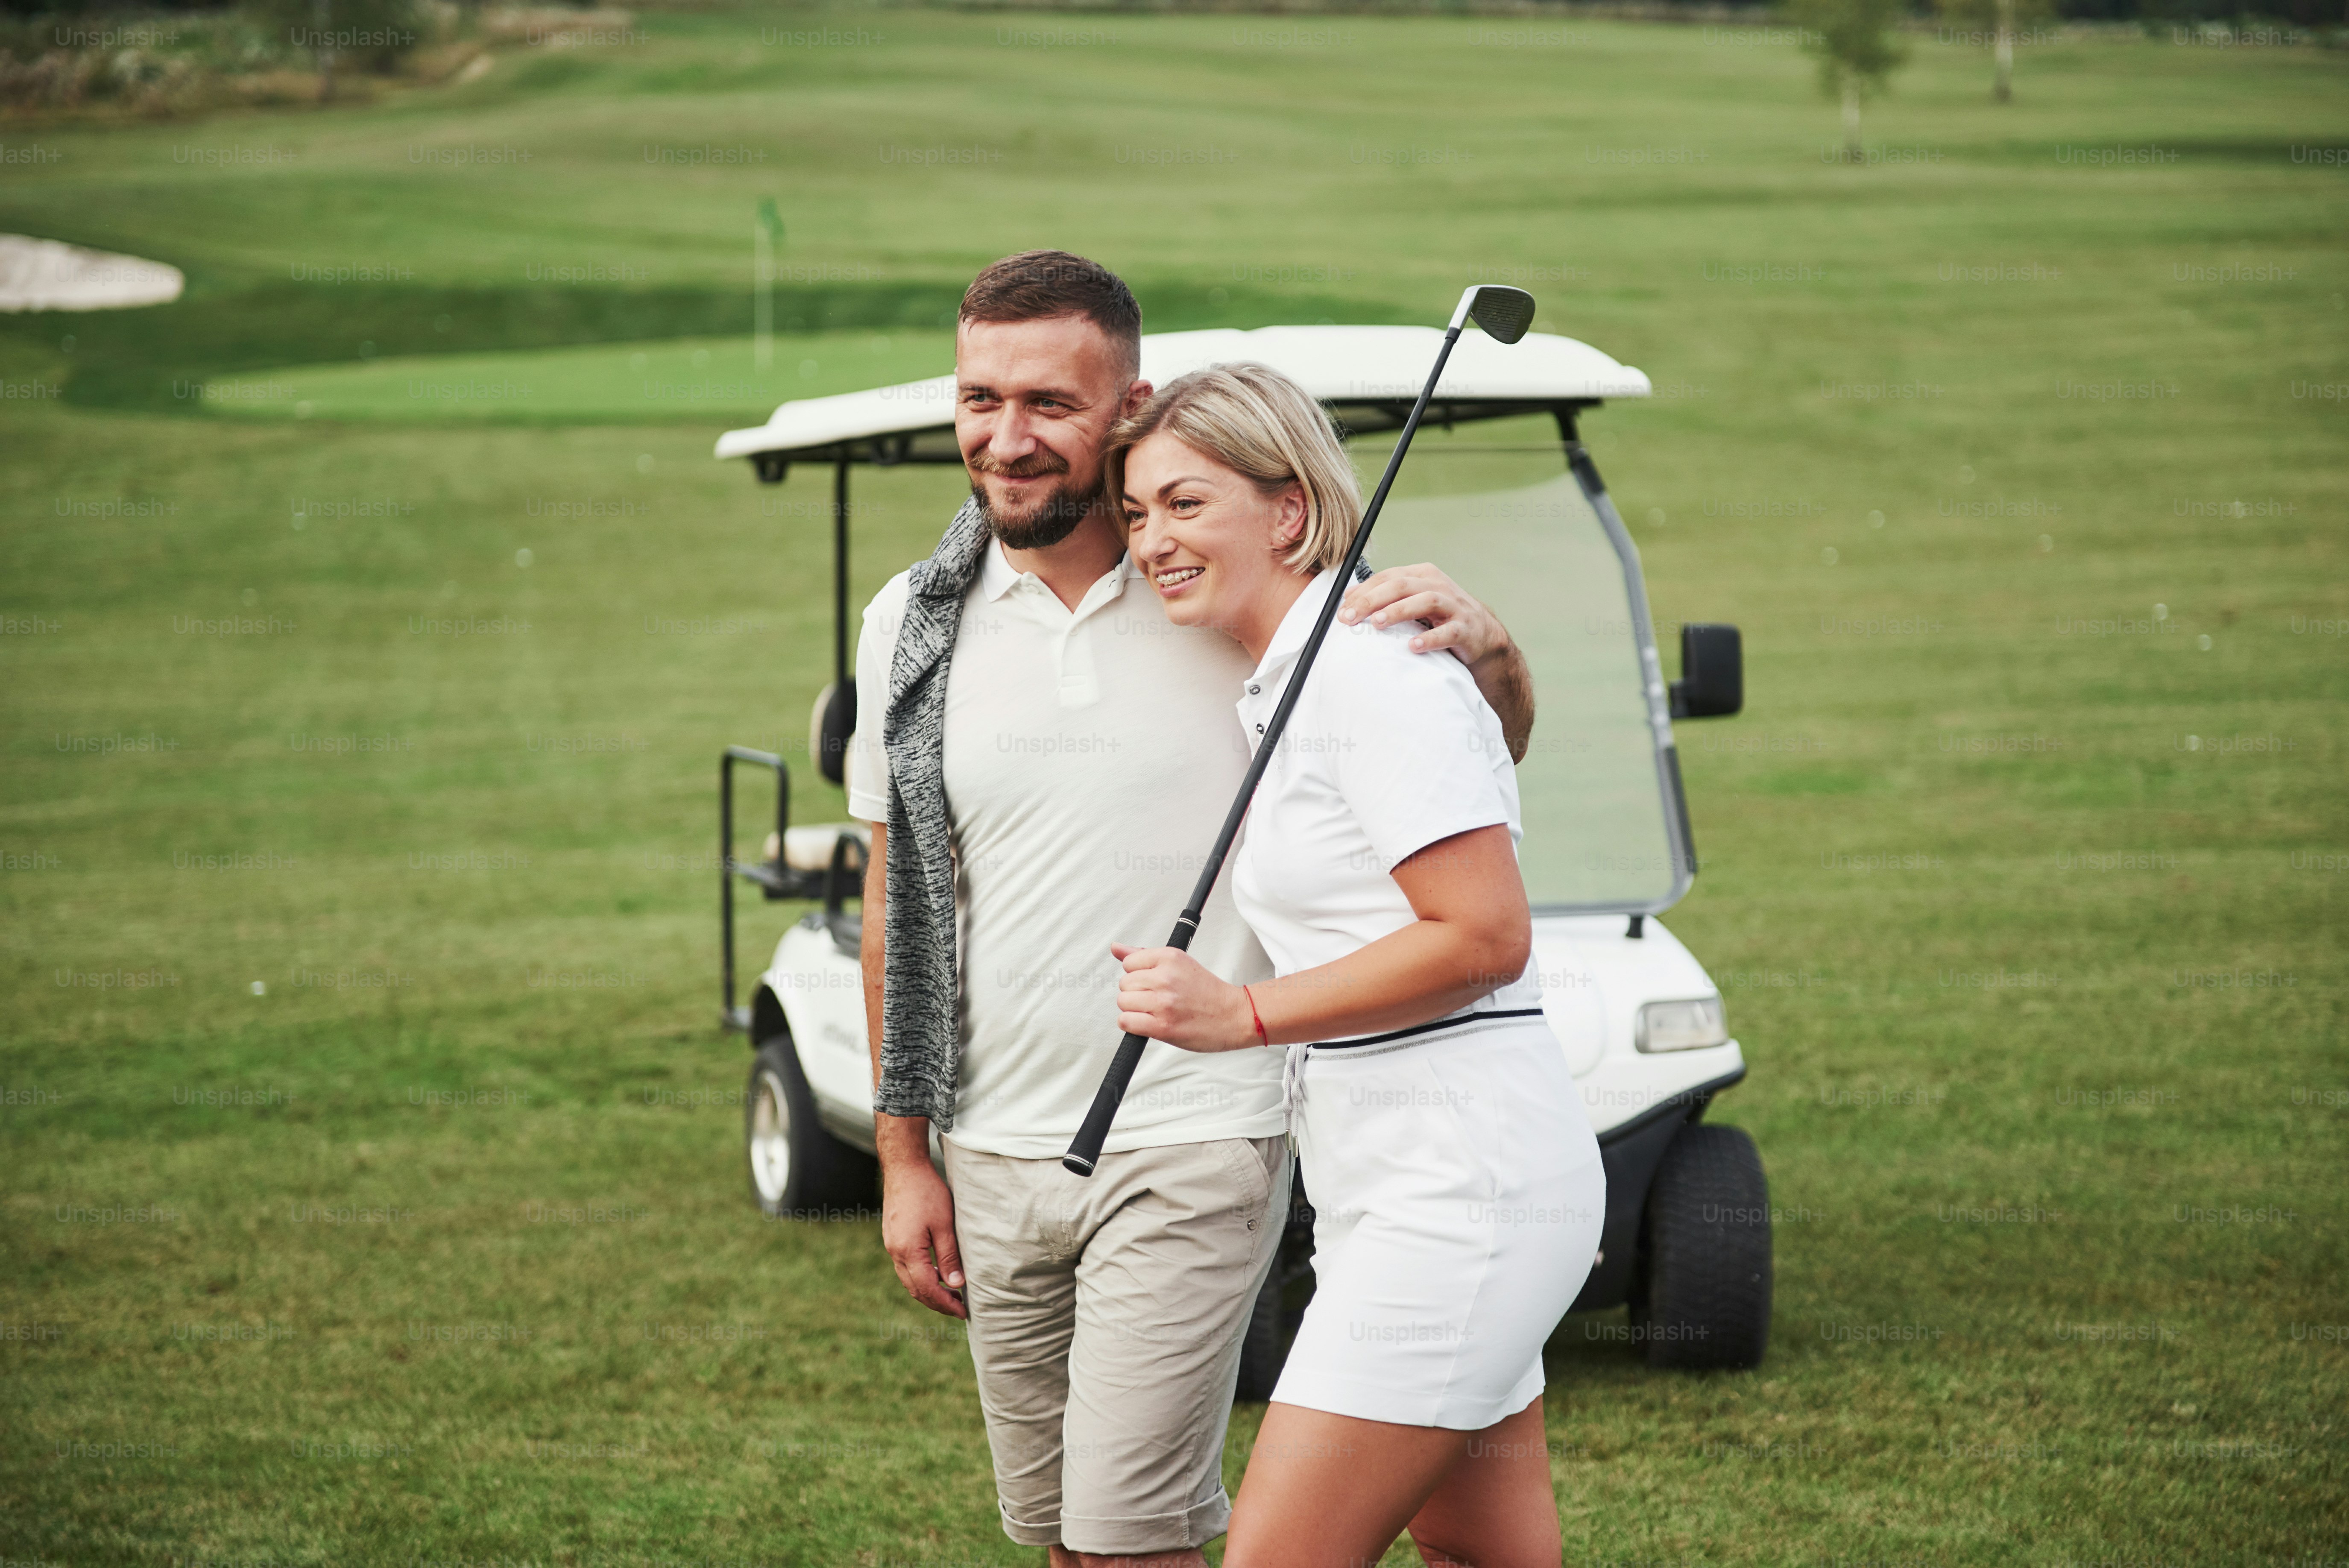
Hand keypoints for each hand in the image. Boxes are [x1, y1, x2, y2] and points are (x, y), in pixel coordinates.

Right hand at [880, 1153, 966, 1318]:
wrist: (904, 1168)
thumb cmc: (926, 1192)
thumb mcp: (944, 1224)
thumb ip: (949, 1256)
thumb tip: (956, 1285)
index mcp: (908, 1251)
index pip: (927, 1288)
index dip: (945, 1304)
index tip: (963, 1312)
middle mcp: (895, 1252)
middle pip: (915, 1289)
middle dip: (937, 1303)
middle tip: (959, 1309)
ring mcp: (891, 1246)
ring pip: (909, 1280)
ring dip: (928, 1291)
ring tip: (951, 1294)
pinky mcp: (893, 1238)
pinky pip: (905, 1267)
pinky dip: (921, 1277)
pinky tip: (936, 1273)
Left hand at [1112, 944, 1256, 1052]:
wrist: (1234, 1016)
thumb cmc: (1209, 992)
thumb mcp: (1180, 963)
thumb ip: (1144, 955)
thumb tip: (1116, 948)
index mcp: (1170, 958)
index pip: (1129, 962)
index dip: (1138, 975)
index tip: (1152, 982)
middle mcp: (1165, 977)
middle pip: (1124, 983)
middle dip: (1136, 993)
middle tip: (1155, 998)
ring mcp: (1163, 1002)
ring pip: (1123, 1002)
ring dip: (1134, 1010)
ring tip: (1153, 1011)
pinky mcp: (1162, 1026)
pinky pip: (1126, 1022)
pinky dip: (1132, 1024)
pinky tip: (1147, 1023)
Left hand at [1342, 562, 1511, 669]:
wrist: (1481, 634)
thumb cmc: (1439, 617)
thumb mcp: (1412, 601)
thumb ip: (1385, 597)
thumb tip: (1348, 598)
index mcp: (1422, 575)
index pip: (1388, 577)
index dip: (1363, 592)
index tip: (1342, 610)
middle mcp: (1438, 586)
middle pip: (1401, 585)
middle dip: (1372, 601)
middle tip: (1350, 618)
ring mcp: (1454, 606)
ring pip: (1425, 601)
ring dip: (1398, 611)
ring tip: (1377, 623)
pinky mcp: (1465, 629)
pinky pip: (1448, 632)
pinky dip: (1430, 638)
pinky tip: (1413, 646)